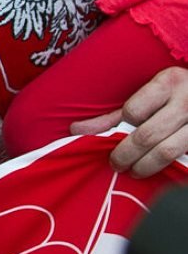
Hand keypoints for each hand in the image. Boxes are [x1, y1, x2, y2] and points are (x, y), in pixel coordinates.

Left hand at [71, 66, 187, 176]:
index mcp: (168, 82)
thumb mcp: (150, 95)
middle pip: (147, 134)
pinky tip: (162, 171)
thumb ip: (115, 115)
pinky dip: (170, 168)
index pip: (133, 110)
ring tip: (135, 171)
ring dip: (145, 166)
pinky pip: (185, 159)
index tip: (116, 138)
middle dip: (125, 154)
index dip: (123, 128)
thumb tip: (76, 131)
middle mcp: (187, 100)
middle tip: (116, 163)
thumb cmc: (176, 95)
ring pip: (167, 151)